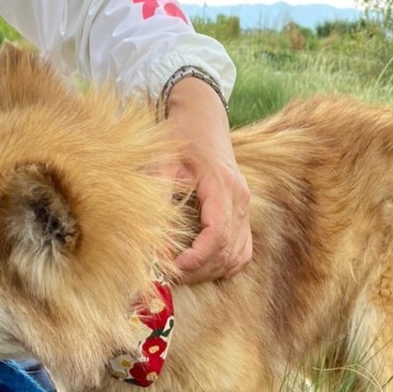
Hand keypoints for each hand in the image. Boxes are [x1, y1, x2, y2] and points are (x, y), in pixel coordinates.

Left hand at [164, 77, 251, 283]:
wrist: (203, 117)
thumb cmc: (180, 136)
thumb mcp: (163, 159)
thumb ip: (158, 194)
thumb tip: (147, 233)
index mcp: (222, 186)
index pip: (217, 236)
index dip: (195, 259)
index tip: (172, 266)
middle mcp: (240, 200)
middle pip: (227, 252)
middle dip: (198, 270)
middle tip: (169, 274)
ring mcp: (245, 207)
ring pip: (237, 256)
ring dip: (210, 271)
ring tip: (181, 271)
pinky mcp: (244, 213)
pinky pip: (243, 250)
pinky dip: (224, 264)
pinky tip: (202, 265)